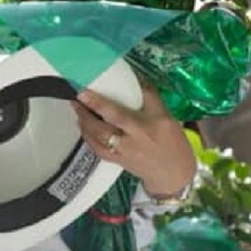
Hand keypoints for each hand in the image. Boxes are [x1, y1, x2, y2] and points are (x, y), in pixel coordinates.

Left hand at [74, 85, 195, 197]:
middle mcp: (137, 137)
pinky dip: (88, 136)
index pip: (136, 103)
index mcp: (153, 122)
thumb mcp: (167, 116)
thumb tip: (134, 76)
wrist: (174, 174)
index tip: (96, 87)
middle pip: (113, 120)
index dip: (114, 96)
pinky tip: (82, 125)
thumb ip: (150, 97)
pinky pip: (99, 149)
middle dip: (93, 107)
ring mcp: (126, 151)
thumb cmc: (172, 142)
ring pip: (101, 136)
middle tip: (78, 94)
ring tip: (77, 106)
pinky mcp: (118, 161)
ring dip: (86, 121)